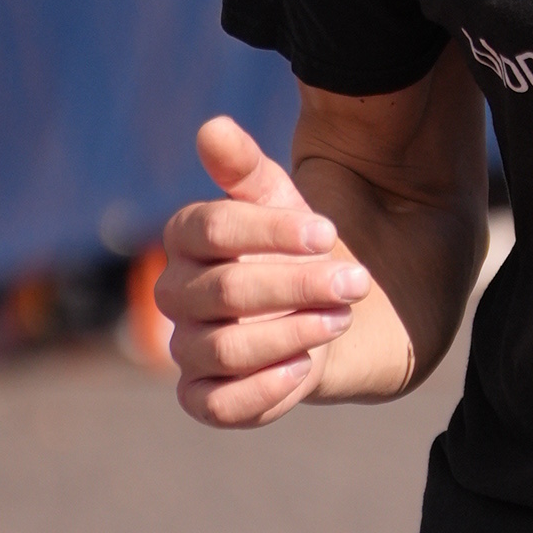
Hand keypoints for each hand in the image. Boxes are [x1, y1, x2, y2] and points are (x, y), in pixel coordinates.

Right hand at [153, 112, 373, 423]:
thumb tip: (212, 126)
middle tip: (355, 281)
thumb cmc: (302, 250)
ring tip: (341, 317)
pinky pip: (215, 406)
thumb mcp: (286, 202)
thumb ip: (247, 169)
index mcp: (187, 237)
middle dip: (297, 285)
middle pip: (223, 291)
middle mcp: (177, 293)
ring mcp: (188, 348)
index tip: (328, 231)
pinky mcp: (207, 396)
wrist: (335, 311)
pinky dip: (262, 392)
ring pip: (223, 350)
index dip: (271, 231)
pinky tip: (305, 369)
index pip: (209, 229)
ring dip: (292, 333)